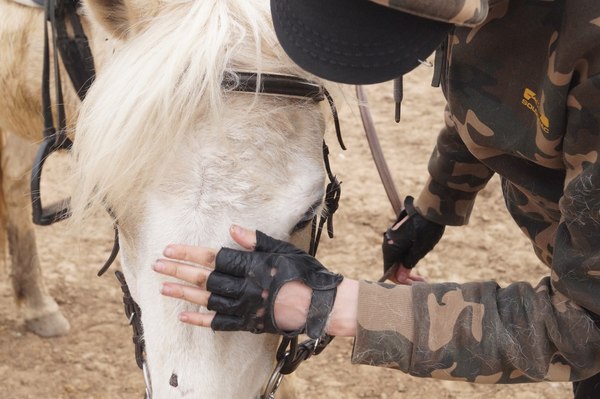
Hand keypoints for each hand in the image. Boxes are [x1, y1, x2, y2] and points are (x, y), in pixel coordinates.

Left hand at [153, 226, 344, 338]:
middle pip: (205, 278)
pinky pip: (220, 323)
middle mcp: (246, 287)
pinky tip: (184, 316)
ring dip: (184, 294)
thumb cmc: (304, 272)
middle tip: (156, 265)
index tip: (170, 249)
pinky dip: (201, 320)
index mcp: (253, 266)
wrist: (321, 304)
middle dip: (179, 270)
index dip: (190, 253)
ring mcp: (246, 307)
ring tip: (163, 288)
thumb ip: (256, 240)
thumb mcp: (283, 249)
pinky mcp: (249, 324)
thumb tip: (232, 229)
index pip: (214, 257)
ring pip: (208, 300)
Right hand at [382, 196, 444, 283]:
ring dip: (407, 269)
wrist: (431, 208)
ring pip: (397, 259)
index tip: (414, 286)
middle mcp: (388, 243)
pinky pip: (399, 252)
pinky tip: (417, 263)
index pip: (389, 271)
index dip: (400, 281)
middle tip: (423, 283)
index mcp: (391, 248)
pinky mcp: (398, 235)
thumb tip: (399, 277)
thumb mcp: (420, 250)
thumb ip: (408, 264)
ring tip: (423, 277)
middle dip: (406, 277)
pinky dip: (407, 260)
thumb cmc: (427, 229)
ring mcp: (393, 238)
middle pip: (393, 266)